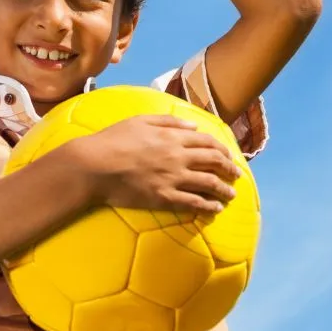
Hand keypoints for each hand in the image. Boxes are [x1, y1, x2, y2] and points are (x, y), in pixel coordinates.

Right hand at [64, 114, 241, 214]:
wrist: (94, 165)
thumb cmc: (113, 139)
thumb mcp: (140, 120)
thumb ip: (169, 121)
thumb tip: (193, 126)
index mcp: (173, 136)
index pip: (208, 142)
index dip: (222, 149)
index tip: (228, 155)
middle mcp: (178, 156)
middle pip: (214, 162)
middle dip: (230, 169)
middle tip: (237, 175)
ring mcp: (172, 178)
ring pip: (208, 184)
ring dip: (224, 190)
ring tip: (231, 195)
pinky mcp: (164, 198)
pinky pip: (193, 203)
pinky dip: (208, 206)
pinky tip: (216, 209)